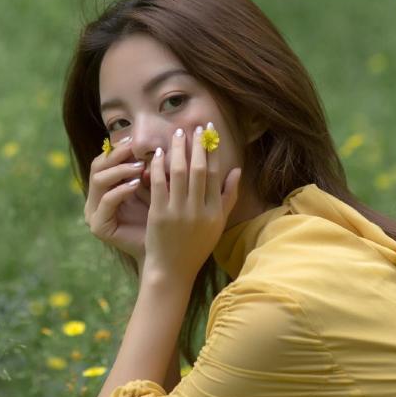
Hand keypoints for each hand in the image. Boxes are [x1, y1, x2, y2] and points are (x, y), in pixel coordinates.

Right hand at [84, 137, 148, 263]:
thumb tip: (153, 139)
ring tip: (139, 166)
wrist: (162, 250)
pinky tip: (136, 184)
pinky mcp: (98, 226)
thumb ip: (145, 166)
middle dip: (116, 155)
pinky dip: (121, 189)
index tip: (134, 139)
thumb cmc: (159, 215)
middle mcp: (94, 199)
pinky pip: (107, 201)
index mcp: (103, 187)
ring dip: (120, 170)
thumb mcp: (151, 185)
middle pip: (97, 166)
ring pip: (98, 180)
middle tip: (135, 149)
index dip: (118, 149)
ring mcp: (93, 213)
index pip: (105, 160)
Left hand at [143, 124, 241, 286]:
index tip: (209, 131)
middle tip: (194, 126)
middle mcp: (199, 210)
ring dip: (178, 150)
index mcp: (215, 211)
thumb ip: (228, 196)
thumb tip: (237, 169)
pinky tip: (158, 154)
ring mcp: (179, 212)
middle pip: (199, 169)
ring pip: (179, 173)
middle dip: (197, 145)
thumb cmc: (196, 246)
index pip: (216, 173)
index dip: (213, 150)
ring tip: (177, 134)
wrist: (173, 271)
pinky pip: (159, 184)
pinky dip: (159, 167)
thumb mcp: (218, 224)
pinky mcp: (159, 215)